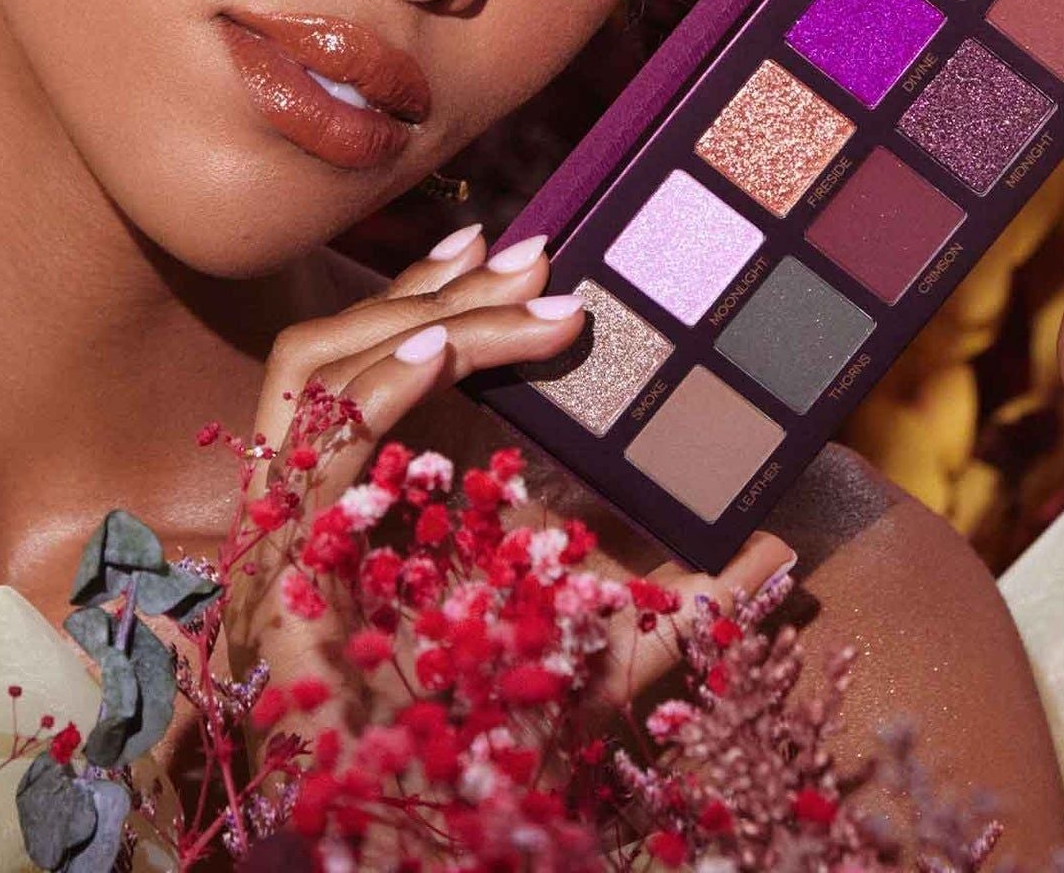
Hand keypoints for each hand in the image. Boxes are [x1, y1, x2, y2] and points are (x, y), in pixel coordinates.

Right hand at [222, 224, 792, 735]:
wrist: (442, 841)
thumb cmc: (513, 742)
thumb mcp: (616, 644)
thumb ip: (690, 594)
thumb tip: (784, 542)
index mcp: (371, 493)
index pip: (377, 354)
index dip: (433, 290)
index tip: (516, 249)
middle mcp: (320, 499)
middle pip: (348, 343)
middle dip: (439, 286)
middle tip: (537, 253)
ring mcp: (289, 528)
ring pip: (315, 368)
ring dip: (404, 312)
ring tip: (501, 291)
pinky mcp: (279, 567)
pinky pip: (309, 444)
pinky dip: (376, 385)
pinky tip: (443, 352)